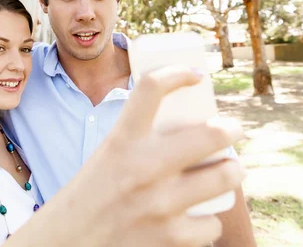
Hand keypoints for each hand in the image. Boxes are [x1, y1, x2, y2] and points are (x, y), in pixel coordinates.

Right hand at [7, 66, 245, 246]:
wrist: (71, 239)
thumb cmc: (93, 192)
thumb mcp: (109, 154)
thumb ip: (141, 140)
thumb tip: (187, 128)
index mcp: (123, 139)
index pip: (151, 88)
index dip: (178, 72)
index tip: (194, 74)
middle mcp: (144, 166)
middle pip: (213, 133)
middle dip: (231, 130)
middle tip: (231, 131)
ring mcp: (161, 203)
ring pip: (227, 176)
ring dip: (232, 172)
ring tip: (227, 171)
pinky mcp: (171, 236)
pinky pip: (213, 224)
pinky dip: (208, 221)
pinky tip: (198, 217)